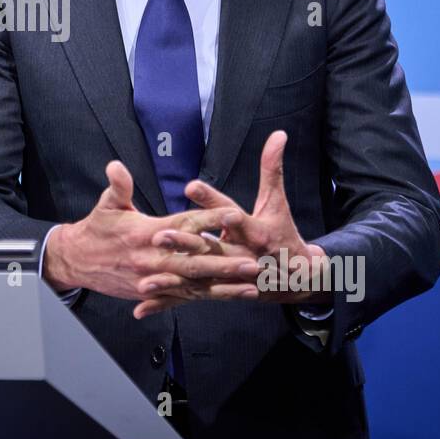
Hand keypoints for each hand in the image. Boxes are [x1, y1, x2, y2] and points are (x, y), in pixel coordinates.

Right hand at [42, 160, 252, 302]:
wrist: (78, 262)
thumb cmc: (96, 230)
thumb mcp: (106, 205)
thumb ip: (117, 186)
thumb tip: (116, 166)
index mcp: (147, 233)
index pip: (183, 225)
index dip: (208, 219)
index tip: (233, 214)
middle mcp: (154, 259)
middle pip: (195, 261)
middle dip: (225, 263)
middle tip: (253, 262)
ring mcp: (156, 279)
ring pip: (196, 284)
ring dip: (225, 286)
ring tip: (252, 286)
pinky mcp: (156, 291)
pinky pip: (188, 296)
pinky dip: (211, 296)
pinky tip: (233, 295)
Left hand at [133, 130, 330, 316]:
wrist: (298, 279)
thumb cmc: (283, 234)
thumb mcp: (277, 201)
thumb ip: (272, 168)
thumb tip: (278, 134)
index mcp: (254, 233)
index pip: (230, 214)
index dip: (213, 201)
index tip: (192, 186)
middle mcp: (240, 257)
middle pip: (210, 249)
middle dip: (186, 244)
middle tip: (161, 236)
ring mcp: (228, 278)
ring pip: (197, 278)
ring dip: (171, 279)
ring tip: (146, 278)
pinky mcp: (218, 291)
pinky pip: (189, 296)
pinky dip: (167, 301)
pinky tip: (141, 304)